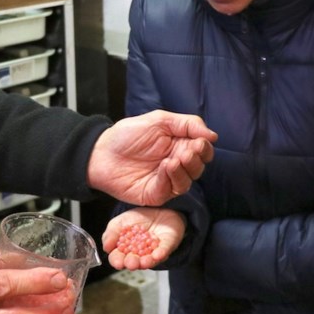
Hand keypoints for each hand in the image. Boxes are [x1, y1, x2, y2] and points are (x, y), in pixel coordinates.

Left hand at [87, 110, 215, 205]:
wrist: (101, 152)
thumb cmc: (127, 135)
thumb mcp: (160, 120)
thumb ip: (188, 124)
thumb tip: (212, 136)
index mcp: (179, 145)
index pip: (203, 150)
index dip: (204, 148)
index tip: (198, 142)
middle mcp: (176, 164)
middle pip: (199, 167)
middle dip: (195, 159)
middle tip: (186, 151)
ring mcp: (166, 180)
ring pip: (188, 181)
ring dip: (185, 170)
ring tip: (174, 159)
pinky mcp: (156, 194)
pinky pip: (171, 190)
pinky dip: (171, 178)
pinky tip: (164, 167)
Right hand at [102, 208, 185, 269]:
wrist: (158, 208)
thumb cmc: (138, 218)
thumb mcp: (120, 222)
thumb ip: (111, 233)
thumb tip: (106, 248)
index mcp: (125, 249)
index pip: (118, 258)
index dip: (117, 261)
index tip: (118, 262)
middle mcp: (139, 254)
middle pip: (134, 262)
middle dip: (132, 263)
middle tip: (131, 262)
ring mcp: (153, 250)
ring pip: (150, 260)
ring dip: (146, 262)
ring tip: (144, 262)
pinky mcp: (167, 245)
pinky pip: (164, 250)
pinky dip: (161, 253)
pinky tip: (157, 254)